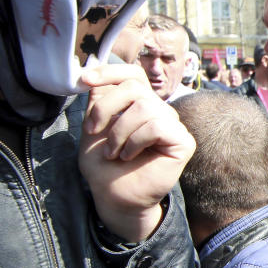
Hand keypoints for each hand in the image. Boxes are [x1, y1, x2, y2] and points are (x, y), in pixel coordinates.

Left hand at [78, 64, 195, 242]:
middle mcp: (159, 111)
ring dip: (119, 131)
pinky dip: (136, 141)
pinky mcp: (183, 141)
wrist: (114, 196)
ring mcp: (173, 126)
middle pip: (135, 86)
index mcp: (140, 105)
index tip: (84, 79)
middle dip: (106, 107)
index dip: (110, 71)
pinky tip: (129, 155)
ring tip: (113, 152)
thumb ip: (98, 100)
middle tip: (93, 131)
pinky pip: (157, 126)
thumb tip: (94, 70)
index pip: (134, 74)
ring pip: (144, 107)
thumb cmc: (104, 166)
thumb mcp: (93, 127)